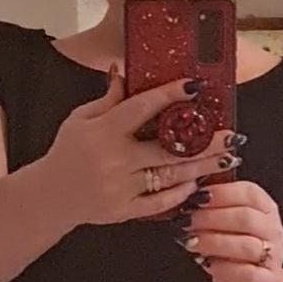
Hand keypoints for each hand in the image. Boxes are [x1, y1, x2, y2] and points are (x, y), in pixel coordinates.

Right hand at [48, 69, 236, 227]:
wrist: (51, 195)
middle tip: (231, 136)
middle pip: (168, 148)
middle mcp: (116, 159)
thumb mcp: (80, 119)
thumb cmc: (67, 153)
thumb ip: (107, 100)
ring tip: (225, 160)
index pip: (143, 108)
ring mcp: (122, 187)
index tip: (195, 86)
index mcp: (105, 131)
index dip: (170, 95)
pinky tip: (197, 184)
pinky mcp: (125, 210)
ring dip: (200, 168)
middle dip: (204, 142)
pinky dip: (179, 194)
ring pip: (169, 176)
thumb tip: (124, 71)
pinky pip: (159, 204)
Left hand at [175, 181, 282, 281]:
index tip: (196, 197)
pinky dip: (224, 269)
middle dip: (211, 218)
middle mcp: (272, 229)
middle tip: (187, 221)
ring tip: (191, 242)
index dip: (221, 193)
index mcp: (265, 207)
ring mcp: (273, 256)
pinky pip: (247, 274)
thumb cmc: (232, 251)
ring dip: (214, 242)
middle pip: (245, 218)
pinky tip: (207, 264)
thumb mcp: (224, 223)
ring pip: (246, 245)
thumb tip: (188, 192)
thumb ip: (214, 206)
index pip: (249, 192)